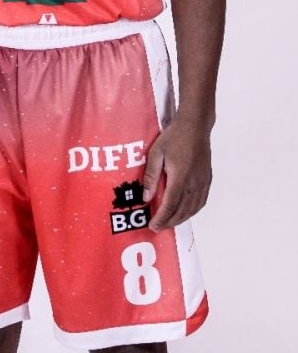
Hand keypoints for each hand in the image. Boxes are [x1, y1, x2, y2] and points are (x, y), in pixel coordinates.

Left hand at [143, 114, 212, 231]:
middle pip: (182, 211)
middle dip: (169, 222)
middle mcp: (193, 184)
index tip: (153, 226)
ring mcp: (202, 183)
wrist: (195, 127)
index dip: (161, 219)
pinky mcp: (207, 180)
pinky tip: (185, 211)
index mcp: (180, 178)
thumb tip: (146, 197)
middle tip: (158, 227)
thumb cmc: (174, 137)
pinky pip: (201, 202)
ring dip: (180, 219)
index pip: (170, 206)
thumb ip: (151, 176)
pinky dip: (192, 211)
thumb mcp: (156, 153)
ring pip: (192, 209)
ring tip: (169, 221)